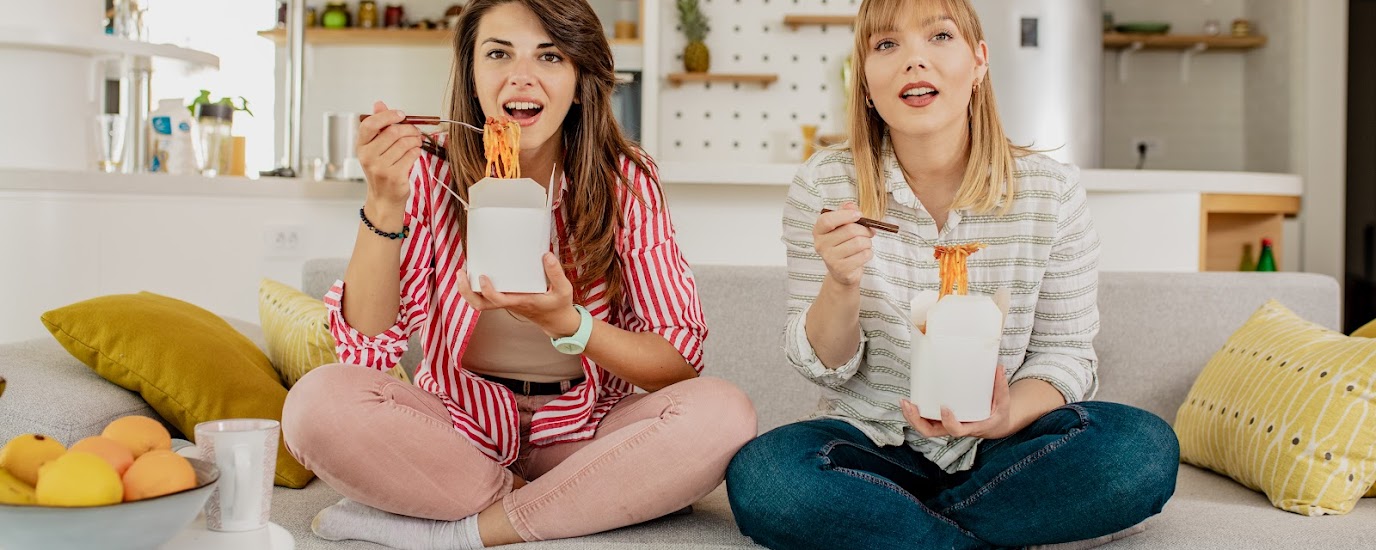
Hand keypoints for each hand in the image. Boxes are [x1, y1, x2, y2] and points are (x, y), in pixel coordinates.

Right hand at [358, 100, 422, 209]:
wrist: (384, 198)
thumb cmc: (381, 171)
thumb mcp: (375, 148)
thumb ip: (379, 125)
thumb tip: (379, 103)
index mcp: (361, 146)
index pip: (370, 124)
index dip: (387, 116)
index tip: (401, 115)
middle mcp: (368, 157)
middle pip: (393, 132)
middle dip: (409, 129)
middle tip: (415, 131)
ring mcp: (381, 168)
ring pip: (404, 143)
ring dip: (415, 140)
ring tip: (416, 142)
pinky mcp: (395, 176)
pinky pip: (411, 155)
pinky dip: (416, 151)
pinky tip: (414, 153)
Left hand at [456, 253, 580, 337]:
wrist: (557, 322)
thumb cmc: (559, 306)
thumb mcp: (564, 290)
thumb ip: (556, 273)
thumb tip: (546, 255)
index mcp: (521, 302)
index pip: (498, 300)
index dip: (487, 290)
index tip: (482, 276)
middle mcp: (509, 304)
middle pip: (480, 305)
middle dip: (466, 291)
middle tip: (460, 273)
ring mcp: (506, 303)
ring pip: (479, 303)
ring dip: (467, 290)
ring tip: (462, 272)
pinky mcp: (506, 300)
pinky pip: (485, 298)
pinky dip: (475, 289)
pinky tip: (474, 275)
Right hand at [813, 202, 875, 286]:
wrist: (841, 271)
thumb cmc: (843, 244)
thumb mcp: (842, 226)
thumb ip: (845, 212)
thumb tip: (850, 205)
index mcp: (818, 231)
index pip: (827, 220)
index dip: (845, 215)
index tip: (858, 215)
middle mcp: (820, 245)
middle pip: (850, 230)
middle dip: (864, 230)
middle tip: (868, 232)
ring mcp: (830, 259)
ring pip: (859, 243)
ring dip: (868, 242)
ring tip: (865, 244)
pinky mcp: (842, 269)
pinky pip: (864, 255)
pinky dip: (869, 253)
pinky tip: (863, 254)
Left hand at [901, 367, 1016, 439]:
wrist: (994, 426)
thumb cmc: (997, 414)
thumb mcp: (1003, 402)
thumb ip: (1000, 386)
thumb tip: (999, 367)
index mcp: (971, 427)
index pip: (956, 430)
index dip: (948, 422)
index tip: (944, 408)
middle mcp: (955, 428)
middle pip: (931, 432)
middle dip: (917, 421)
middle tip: (910, 405)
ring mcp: (946, 426)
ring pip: (925, 428)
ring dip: (912, 417)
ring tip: (904, 402)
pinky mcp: (942, 421)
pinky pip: (925, 421)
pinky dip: (915, 413)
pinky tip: (909, 400)